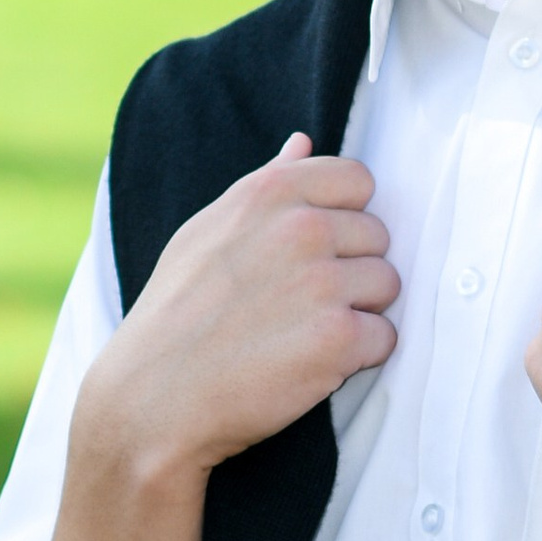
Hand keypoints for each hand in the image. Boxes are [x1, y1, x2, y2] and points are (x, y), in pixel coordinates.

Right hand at [78, 134, 396, 485]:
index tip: (314, 252)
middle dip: (352, 270)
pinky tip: (311, 363)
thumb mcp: (207, 231)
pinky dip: (358, 357)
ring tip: (304, 333)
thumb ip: (266, 184)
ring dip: (359, 312)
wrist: (153, 399)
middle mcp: (301, 229)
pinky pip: (385, 338)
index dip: (344, 219)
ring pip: (388, 285)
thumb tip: (302, 142)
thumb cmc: (176, 316)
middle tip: (300, 305)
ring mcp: (323, 283)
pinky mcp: (339, 339)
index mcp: (270, 194)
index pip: (359, 180)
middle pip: (378, 237)